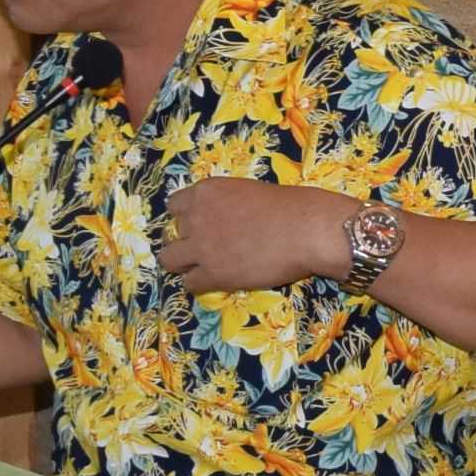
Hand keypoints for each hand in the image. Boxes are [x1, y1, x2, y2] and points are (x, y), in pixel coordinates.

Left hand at [161, 179, 356, 296]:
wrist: (307, 230)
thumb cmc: (291, 207)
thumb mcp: (249, 192)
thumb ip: (227, 205)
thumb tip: (227, 219)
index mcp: (206, 192)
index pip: (175, 205)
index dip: (186, 217)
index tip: (200, 225)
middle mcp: (195, 217)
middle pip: (170, 234)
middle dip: (184, 241)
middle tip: (204, 249)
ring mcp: (201, 247)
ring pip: (169, 260)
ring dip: (184, 264)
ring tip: (203, 267)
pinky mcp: (212, 274)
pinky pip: (189, 284)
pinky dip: (200, 283)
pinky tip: (218, 281)